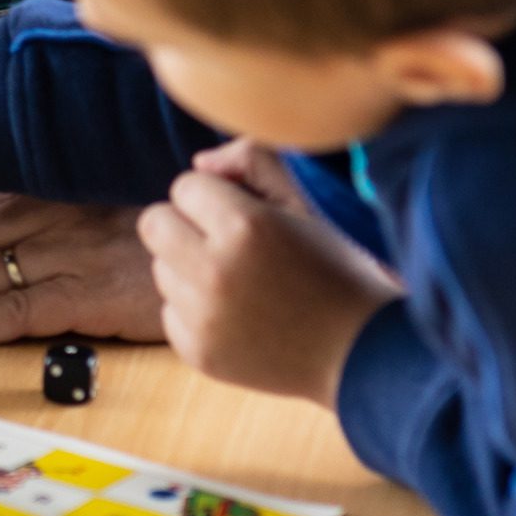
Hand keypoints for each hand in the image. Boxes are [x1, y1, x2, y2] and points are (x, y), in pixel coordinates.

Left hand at [140, 140, 402, 404]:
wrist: (362, 351)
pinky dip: (195, 311)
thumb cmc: (337, 267)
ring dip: (190, 268)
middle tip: (227, 241)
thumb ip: (253, 161)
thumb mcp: (308, 201)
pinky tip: (240, 314)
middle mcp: (215, 272)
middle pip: (154, 224)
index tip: (247, 213)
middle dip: (186, 224)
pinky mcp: (199, 354)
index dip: (216, 195)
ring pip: (161, 268)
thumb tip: (199, 163)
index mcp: (244, 226)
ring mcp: (203, 319)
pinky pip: (169, 313)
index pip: (184, 186)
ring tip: (242, 281)